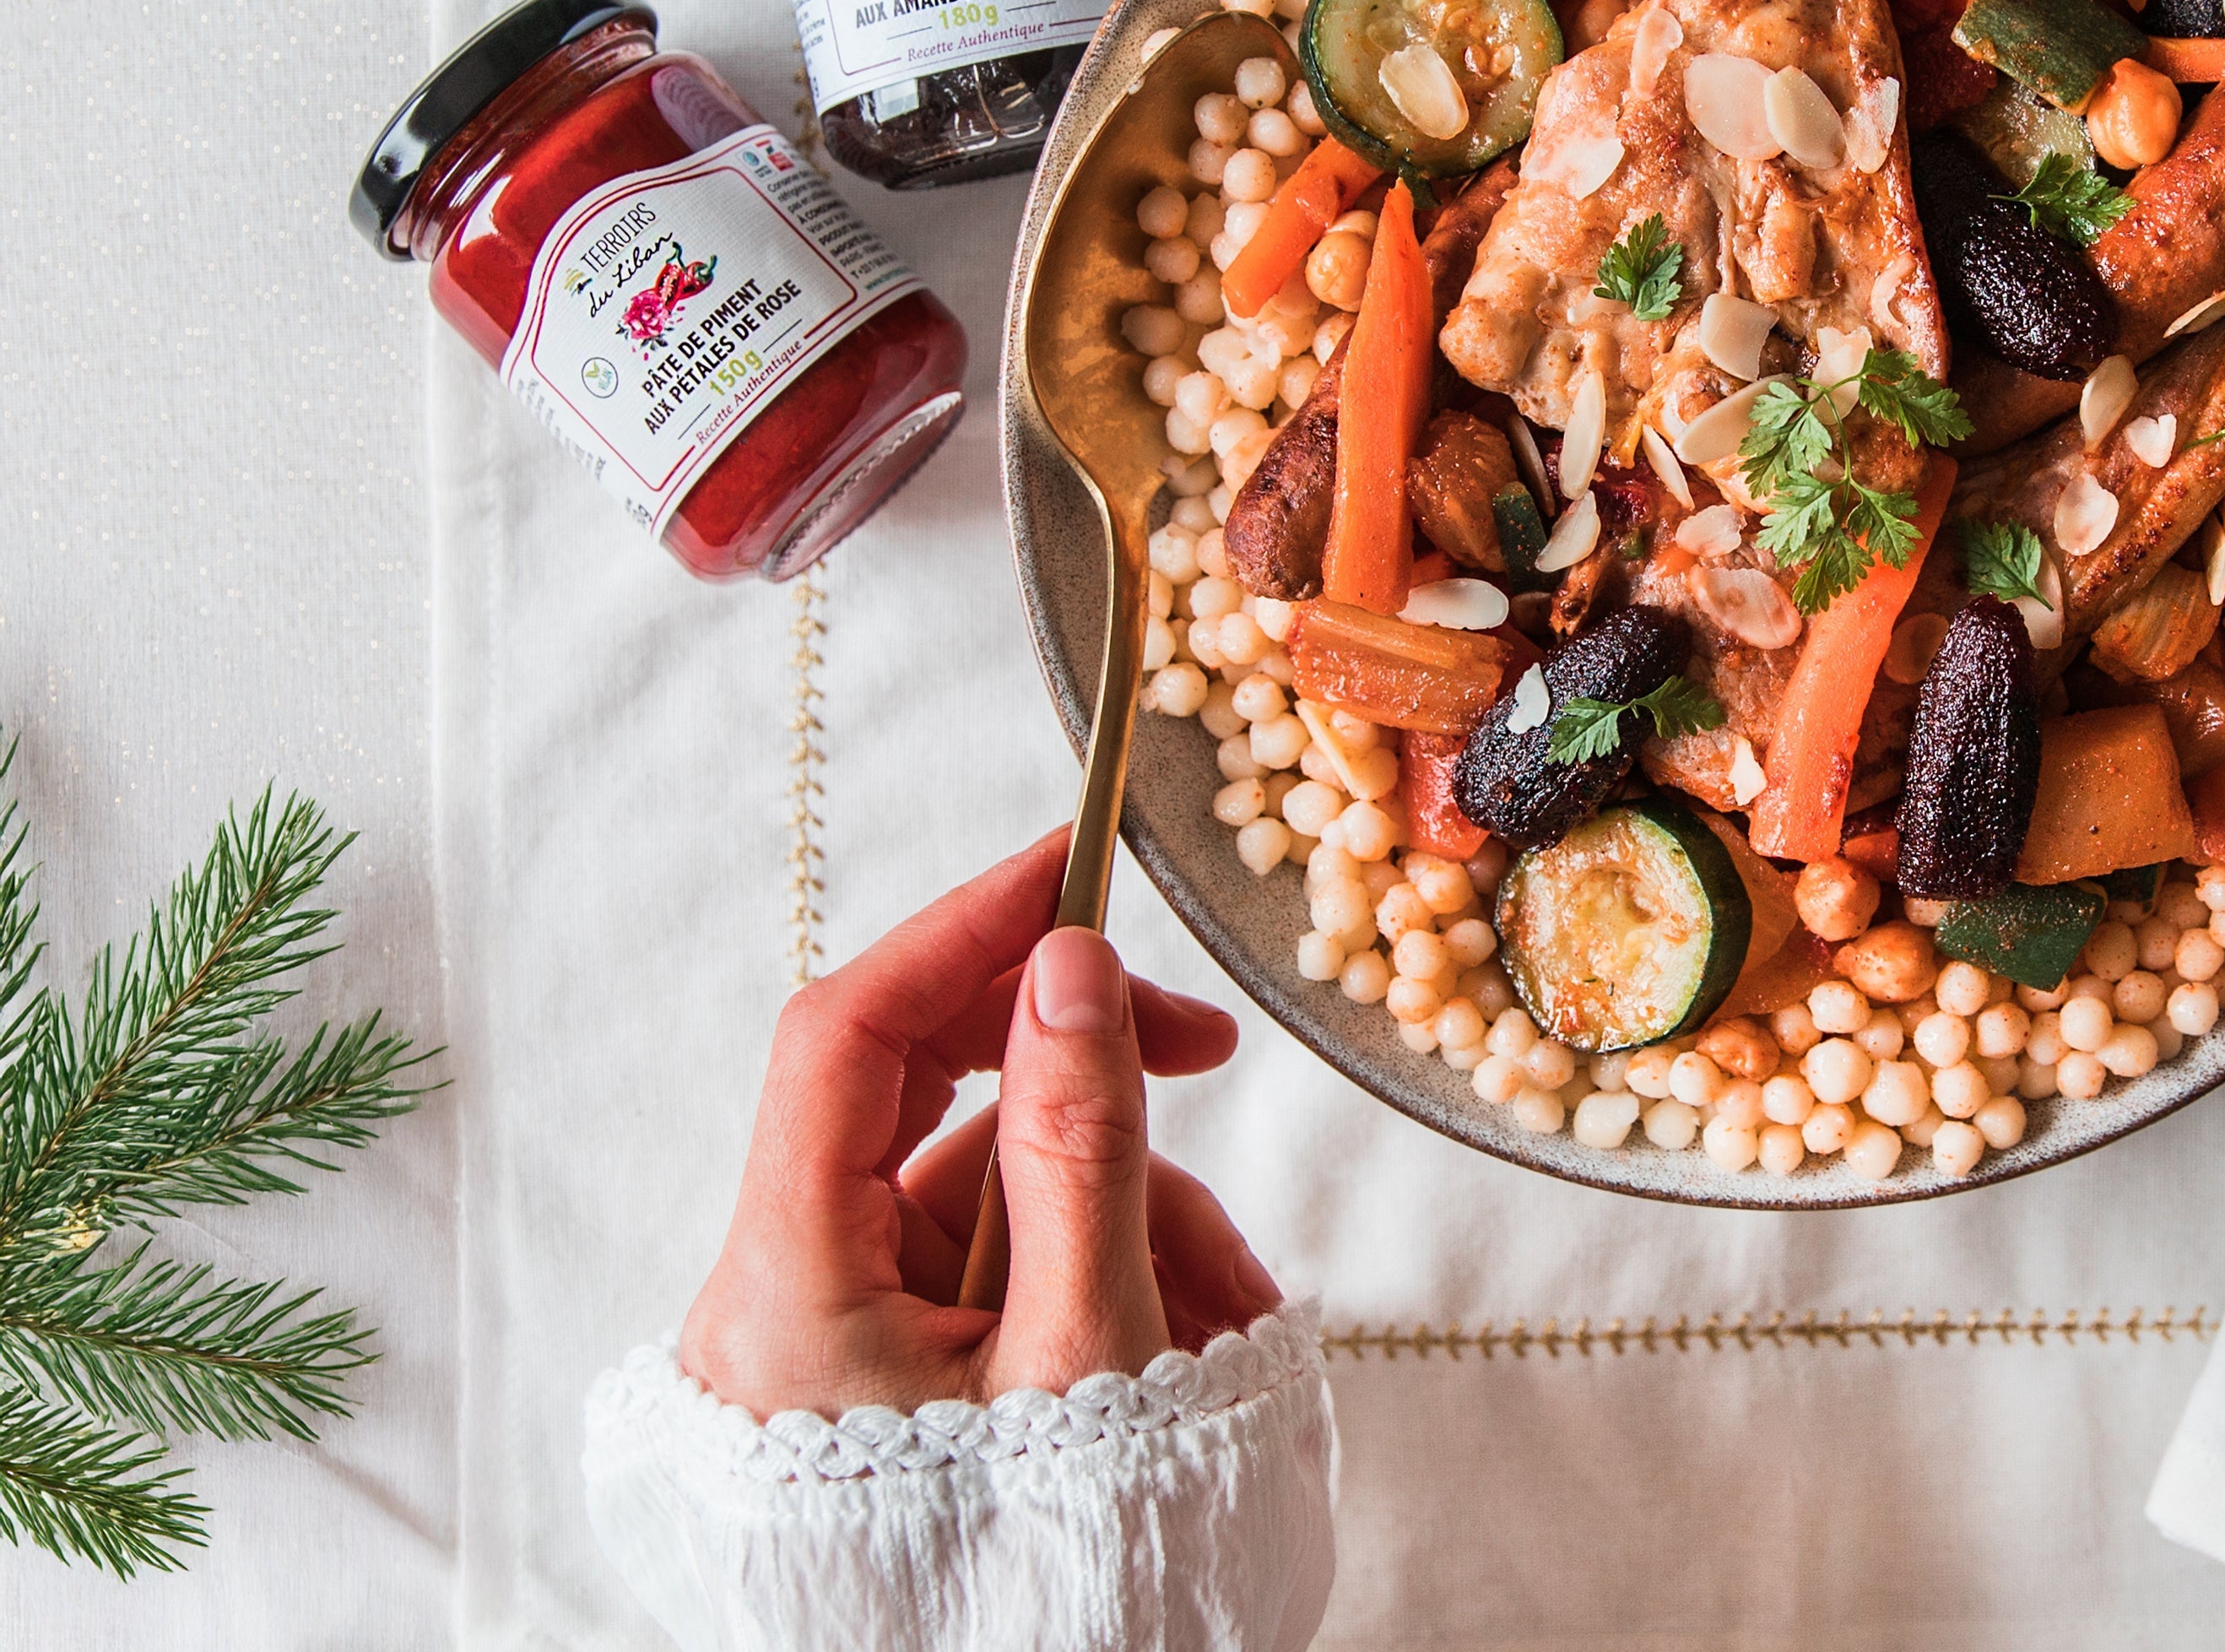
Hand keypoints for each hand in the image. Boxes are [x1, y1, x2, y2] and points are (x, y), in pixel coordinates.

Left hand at [677, 828, 1277, 1419]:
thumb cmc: (1038, 1578)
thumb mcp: (1086, 1348)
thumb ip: (1080, 1144)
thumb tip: (1067, 966)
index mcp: (788, 1294)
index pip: (848, 1036)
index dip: (960, 929)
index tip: (1074, 861)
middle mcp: (781, 1306)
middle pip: (923, 1108)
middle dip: (1081, 1081)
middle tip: (1205, 1046)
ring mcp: (834, 1346)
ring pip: (991, 1197)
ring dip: (1129, 1211)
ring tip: (1228, 1299)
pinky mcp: (887, 1378)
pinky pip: (1001, 1272)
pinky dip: (1106, 1274)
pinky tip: (1195, 1327)